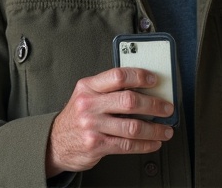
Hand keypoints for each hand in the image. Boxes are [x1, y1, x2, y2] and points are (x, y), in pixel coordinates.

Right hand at [45, 67, 174, 176]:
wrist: (55, 142)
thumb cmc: (76, 116)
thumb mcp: (86, 94)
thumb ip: (109, 88)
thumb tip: (142, 87)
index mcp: (88, 86)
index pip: (118, 75)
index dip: (139, 76)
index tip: (154, 80)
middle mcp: (89, 104)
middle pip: (129, 101)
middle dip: (154, 105)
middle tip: (167, 107)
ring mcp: (92, 125)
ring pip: (132, 126)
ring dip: (154, 129)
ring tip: (165, 129)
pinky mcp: (96, 145)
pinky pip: (127, 145)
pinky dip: (145, 144)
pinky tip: (153, 142)